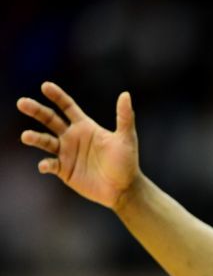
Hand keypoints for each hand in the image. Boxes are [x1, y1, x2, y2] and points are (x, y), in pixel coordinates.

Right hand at [17, 82, 140, 209]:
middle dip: (36, 110)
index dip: (57, 96)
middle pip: (50, 119)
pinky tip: (45, 165)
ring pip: (45, 141)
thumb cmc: (127, 162)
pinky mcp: (64, 170)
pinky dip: (46, 164)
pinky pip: (50, 165)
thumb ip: (124, 117)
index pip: (67, 106)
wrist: (124, 188)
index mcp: (85, 126)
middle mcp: (72, 137)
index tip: (45, 86)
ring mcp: (66, 153)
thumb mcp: (126, 138)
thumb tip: (125, 94)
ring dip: (35, 138)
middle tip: (22, 103)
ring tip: (26, 136)